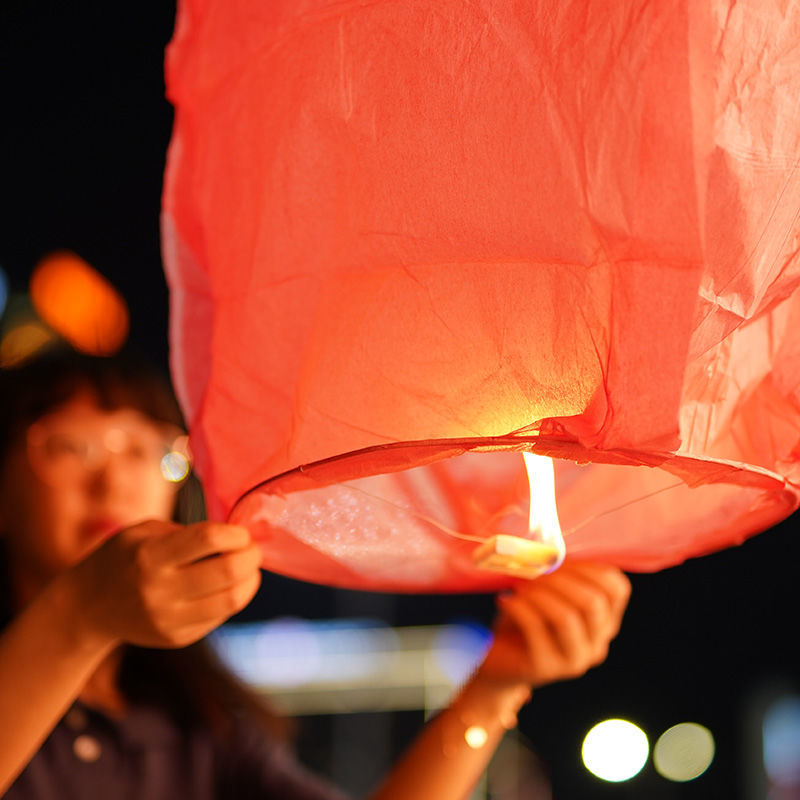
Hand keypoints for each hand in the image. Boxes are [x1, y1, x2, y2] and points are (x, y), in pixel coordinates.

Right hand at [63, 520, 261, 648]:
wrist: (89, 607)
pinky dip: (233, 597)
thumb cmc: (124, 558)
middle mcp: (159, 590)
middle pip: (228, 572)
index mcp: (150, 556)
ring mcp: (169, 619)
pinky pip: (221, 616)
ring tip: (248, 568)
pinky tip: (228, 586)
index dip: (235, 533)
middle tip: (252, 549)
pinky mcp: (177, 638)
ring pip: (232, 600)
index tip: (240, 532)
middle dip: (251, 556)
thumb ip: (188, 533)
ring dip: (251, 580)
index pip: (208, 539)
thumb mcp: (144, 532)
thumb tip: (235, 539)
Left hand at [478, 561, 629, 688]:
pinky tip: (506, 601)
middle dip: (560, 579)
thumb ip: (558, 576)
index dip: (589, 567)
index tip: (561, 561)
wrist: (500, 662)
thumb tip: (550, 553)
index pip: (617, 588)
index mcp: (604, 622)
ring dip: (539, 594)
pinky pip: (535, 627)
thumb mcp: (546, 594)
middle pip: (593, 601)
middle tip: (534, 575)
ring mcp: (574, 660)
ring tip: (519, 589)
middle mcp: (597, 644)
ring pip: (566, 616)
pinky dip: (518, 607)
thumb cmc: (524, 621)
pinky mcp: (546, 667)